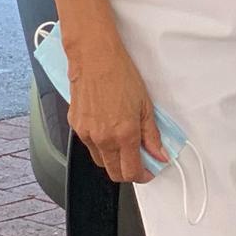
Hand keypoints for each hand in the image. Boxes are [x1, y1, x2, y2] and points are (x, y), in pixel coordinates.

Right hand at [68, 42, 165, 183]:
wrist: (95, 60)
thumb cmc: (121, 76)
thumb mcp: (146, 106)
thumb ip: (152, 135)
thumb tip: (159, 153)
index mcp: (124, 134)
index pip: (131, 171)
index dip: (142, 175)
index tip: (149, 171)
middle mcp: (103, 138)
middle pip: (113, 172)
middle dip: (127, 173)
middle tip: (139, 163)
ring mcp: (86, 134)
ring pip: (100, 161)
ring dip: (113, 160)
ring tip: (125, 145)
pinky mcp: (75, 127)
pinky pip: (89, 146)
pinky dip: (101, 146)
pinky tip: (109, 132)